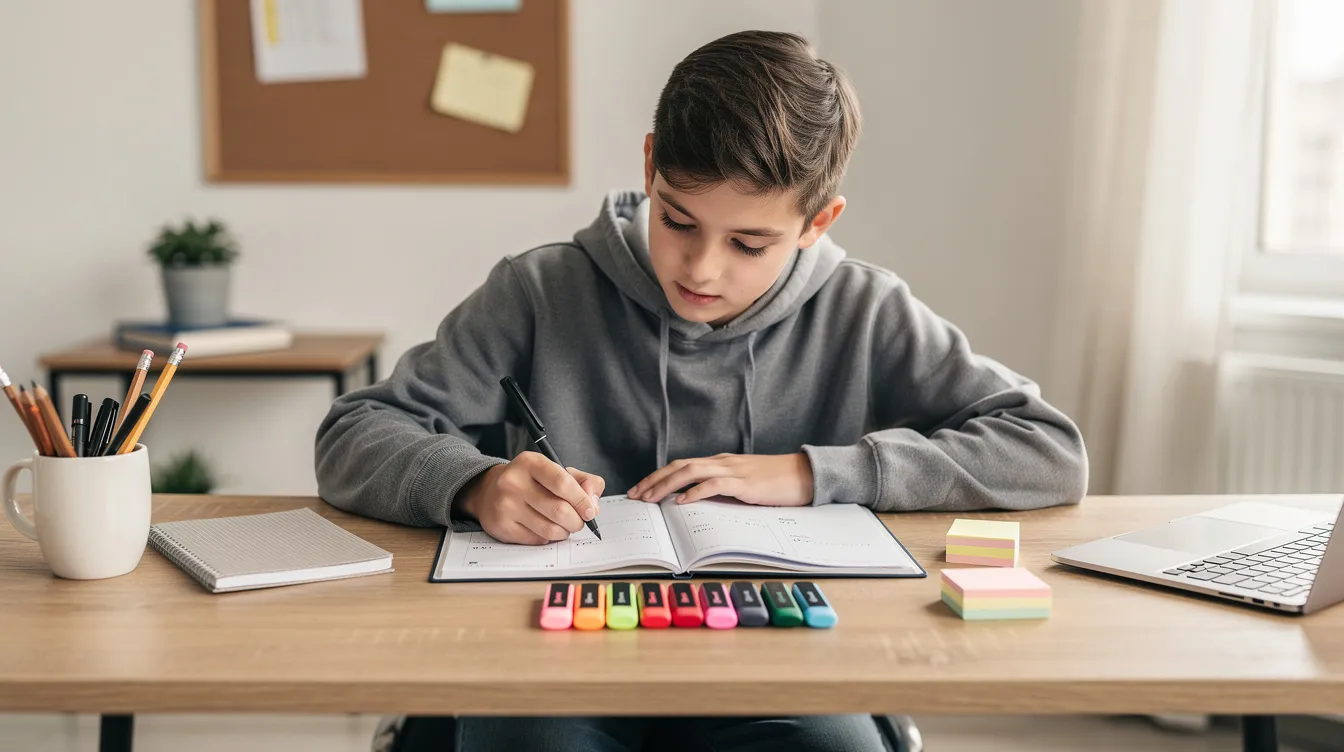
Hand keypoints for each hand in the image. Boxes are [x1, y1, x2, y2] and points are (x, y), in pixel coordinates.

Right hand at [455, 452, 604, 544]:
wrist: (489, 492)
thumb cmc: (531, 482)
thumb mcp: (556, 471)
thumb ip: (583, 481)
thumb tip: (593, 502)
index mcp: (530, 463)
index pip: (562, 483)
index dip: (582, 500)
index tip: (590, 511)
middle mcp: (513, 482)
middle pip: (559, 510)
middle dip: (577, 521)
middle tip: (578, 522)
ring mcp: (505, 505)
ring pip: (549, 529)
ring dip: (564, 532)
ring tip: (564, 526)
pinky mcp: (501, 526)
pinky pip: (537, 540)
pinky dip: (548, 538)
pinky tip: (545, 529)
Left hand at [627, 453, 813, 506]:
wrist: (804, 475)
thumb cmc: (776, 482)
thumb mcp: (744, 485)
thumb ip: (723, 489)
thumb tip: (697, 503)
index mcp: (721, 463)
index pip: (682, 465)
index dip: (659, 476)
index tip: (640, 490)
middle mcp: (722, 462)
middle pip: (680, 466)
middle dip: (654, 480)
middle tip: (635, 495)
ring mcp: (733, 470)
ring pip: (691, 471)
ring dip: (667, 485)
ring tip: (650, 498)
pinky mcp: (744, 482)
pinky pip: (714, 484)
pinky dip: (695, 491)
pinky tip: (682, 501)